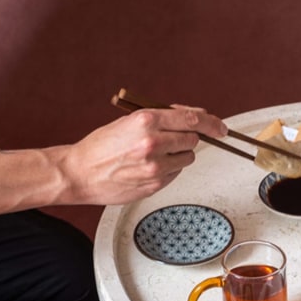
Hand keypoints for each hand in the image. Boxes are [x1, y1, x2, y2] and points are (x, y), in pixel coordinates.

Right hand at [62, 105, 227, 204]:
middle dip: (187, 137)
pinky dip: (169, 168)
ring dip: (178, 154)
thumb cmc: (101, 146)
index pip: (192, 119)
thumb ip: (162, 119)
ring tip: (155, 154)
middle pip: (193, 139)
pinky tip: (148, 167)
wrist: (80, 173)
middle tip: (172, 138)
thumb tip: (193, 117)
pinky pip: (176, 173)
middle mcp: (153, 143)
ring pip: (187, 158)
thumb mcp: (129, 122)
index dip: (212, 123)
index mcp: (146, 121)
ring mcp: (155, 166)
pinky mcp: (156, 184)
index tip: (221, 127)